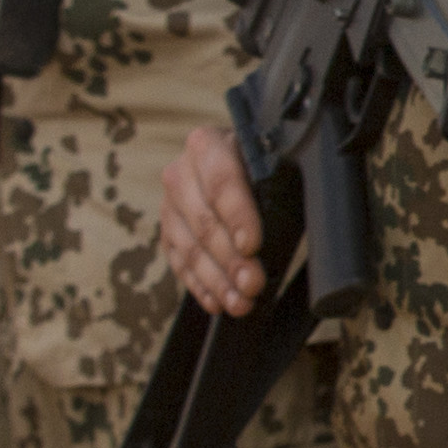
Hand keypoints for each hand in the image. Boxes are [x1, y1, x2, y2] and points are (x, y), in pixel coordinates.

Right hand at [157, 125, 266, 315]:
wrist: (231, 162)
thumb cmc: (259, 165)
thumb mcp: (269, 165)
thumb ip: (274, 188)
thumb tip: (280, 232)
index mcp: (208, 144)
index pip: (222, 182)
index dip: (238, 216)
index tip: (252, 245)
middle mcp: (181, 172)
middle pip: (204, 221)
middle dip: (231, 258)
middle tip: (253, 284)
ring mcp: (169, 205)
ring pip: (190, 248)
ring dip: (217, 280)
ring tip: (240, 302)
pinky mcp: (166, 233)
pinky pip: (180, 264)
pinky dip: (201, 286)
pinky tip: (217, 302)